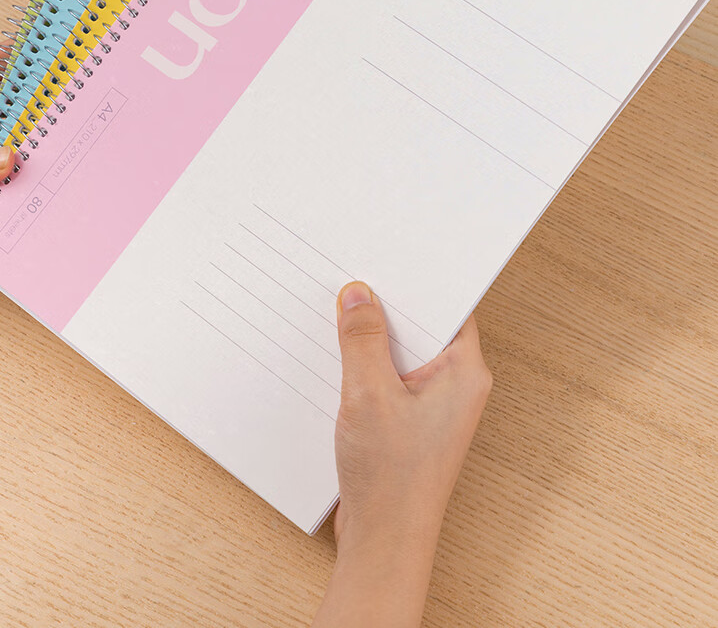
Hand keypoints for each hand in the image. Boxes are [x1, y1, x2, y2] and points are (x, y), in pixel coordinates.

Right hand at [313, 281, 491, 627]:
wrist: (384, 543)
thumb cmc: (392, 479)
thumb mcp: (370, 394)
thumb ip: (363, 340)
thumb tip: (359, 296)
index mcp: (464, 373)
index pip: (448, 307)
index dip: (419, 280)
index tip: (389, 258)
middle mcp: (455, 386)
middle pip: (421, 327)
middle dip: (387, 308)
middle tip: (355, 282)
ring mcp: (432, 405)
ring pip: (401, 353)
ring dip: (371, 339)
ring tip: (340, 317)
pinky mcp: (409, 421)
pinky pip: (388, 378)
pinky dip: (365, 366)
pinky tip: (337, 358)